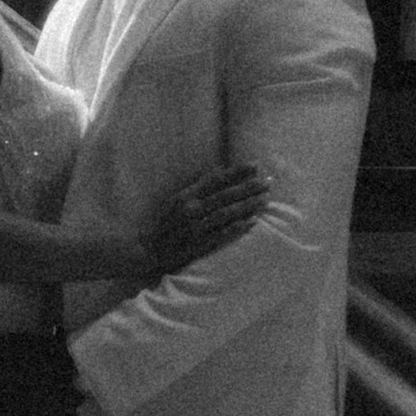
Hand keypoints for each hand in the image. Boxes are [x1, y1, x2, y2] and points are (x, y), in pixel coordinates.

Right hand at [143, 161, 267, 279]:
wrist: (148, 250)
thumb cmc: (164, 223)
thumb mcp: (177, 199)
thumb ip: (199, 186)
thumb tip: (220, 170)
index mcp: (185, 196)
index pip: (216, 180)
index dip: (237, 172)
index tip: (255, 165)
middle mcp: (191, 210)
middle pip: (225, 196)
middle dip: (248, 188)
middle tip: (267, 182)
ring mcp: (195, 228)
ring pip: (226, 213)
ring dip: (247, 206)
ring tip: (265, 199)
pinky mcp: (198, 245)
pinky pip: (222, 235)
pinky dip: (238, 228)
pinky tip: (253, 222)